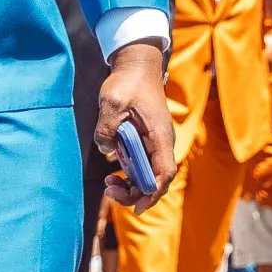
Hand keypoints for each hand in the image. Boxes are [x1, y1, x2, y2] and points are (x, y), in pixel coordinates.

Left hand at [95, 42, 176, 213]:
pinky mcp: (144, 140)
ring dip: (131, 186)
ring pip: (148, 174)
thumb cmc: (128, 82)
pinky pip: (141, 165)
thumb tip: (106, 150)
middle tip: (111, 192)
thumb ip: (107, 129)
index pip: (164, 171)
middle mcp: (161, 142)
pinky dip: (129, 175)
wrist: (137, 65)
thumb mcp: (112, 102)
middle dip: (137, 193)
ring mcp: (153, 142)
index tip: (137, 205)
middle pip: (157, 179)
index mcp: (159, 135)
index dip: (153, 191)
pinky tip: (112, 174)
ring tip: (109, 185)